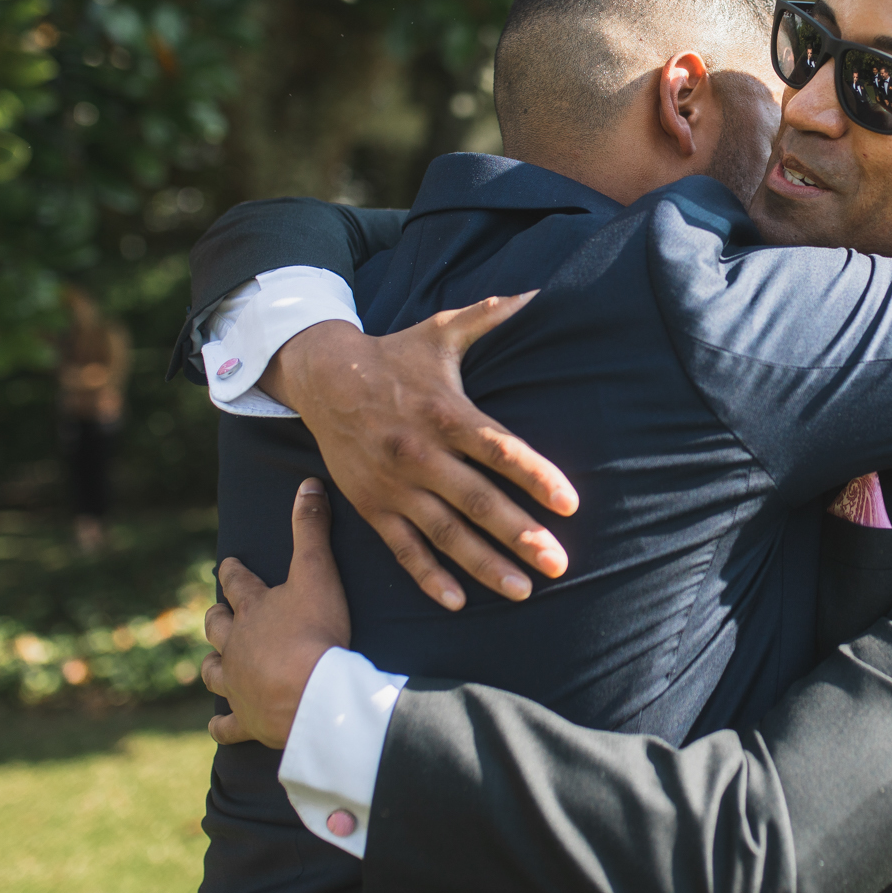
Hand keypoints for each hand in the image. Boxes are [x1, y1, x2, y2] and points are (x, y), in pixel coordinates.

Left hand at [203, 479, 351, 747]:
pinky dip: (221, 725)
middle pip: (218, 627)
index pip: (237, 582)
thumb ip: (312, 529)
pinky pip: (225, 725)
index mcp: (253, 609)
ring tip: (214, 664)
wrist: (312, 694)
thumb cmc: (317, 631)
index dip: (231, 572)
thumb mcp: (318, 572)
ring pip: (213, 672)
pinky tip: (218, 725)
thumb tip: (308, 483)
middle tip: (217, 613)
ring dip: (213, 665)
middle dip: (217, 617)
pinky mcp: (245, 720)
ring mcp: (237, 684)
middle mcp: (237, 644)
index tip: (226, 564)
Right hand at [262, 293, 579, 607]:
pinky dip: (428, 575)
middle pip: (477, 499)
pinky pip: (402, 547)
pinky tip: (459, 601)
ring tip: (523, 589)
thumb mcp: (440, 331)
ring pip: (444, 533)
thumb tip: (535, 291)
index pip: (498, 448)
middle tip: (559, 563)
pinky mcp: (371, 505)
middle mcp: (420, 453)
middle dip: (519, 534)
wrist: (321, 378)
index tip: (570, 502)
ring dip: (484, 564)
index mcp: (445, 412)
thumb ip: (491, 314)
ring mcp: (394, 484)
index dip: (535, 475)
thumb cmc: (395, 355)